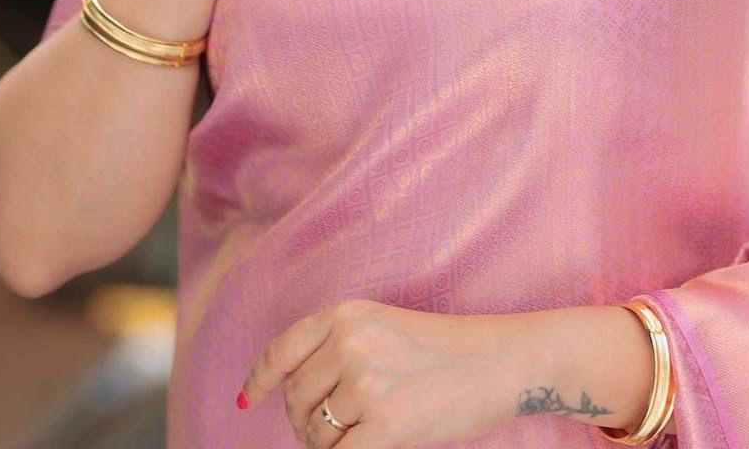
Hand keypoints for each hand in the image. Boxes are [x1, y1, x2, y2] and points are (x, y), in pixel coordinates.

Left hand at [237, 297, 537, 446]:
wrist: (499, 361)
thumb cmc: (444, 349)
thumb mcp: (383, 326)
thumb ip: (338, 346)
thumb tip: (289, 391)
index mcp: (346, 313)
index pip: (283, 350)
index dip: (261, 378)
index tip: (249, 397)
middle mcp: (349, 342)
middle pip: (296, 399)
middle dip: (306, 421)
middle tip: (335, 428)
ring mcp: (366, 384)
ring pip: (316, 435)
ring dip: (330, 445)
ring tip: (363, 434)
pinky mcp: (388, 425)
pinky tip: (370, 446)